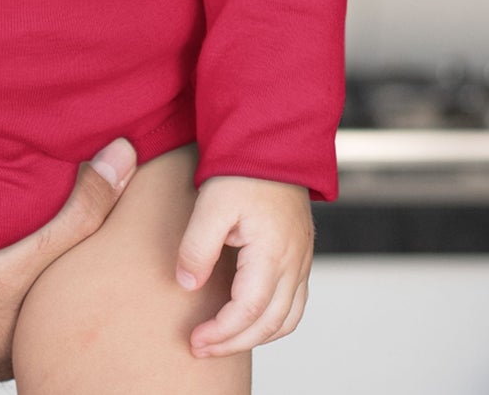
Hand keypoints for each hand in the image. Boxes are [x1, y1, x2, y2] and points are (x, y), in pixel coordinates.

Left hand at [176, 176, 312, 359]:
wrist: (271, 141)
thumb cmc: (241, 168)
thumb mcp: (211, 204)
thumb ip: (197, 246)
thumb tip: (187, 284)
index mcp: (272, 253)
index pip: (248, 311)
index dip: (222, 332)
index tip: (196, 340)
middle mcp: (294, 262)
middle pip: (270, 324)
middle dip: (235, 343)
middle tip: (202, 348)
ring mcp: (301, 259)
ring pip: (287, 318)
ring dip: (256, 337)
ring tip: (223, 340)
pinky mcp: (300, 254)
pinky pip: (295, 302)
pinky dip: (273, 320)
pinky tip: (249, 318)